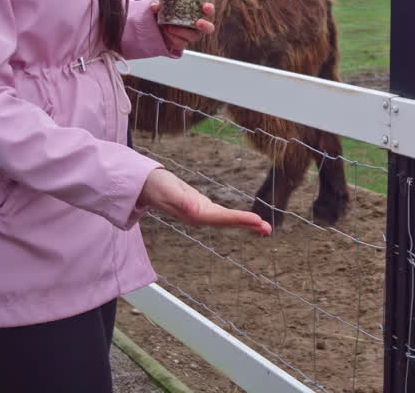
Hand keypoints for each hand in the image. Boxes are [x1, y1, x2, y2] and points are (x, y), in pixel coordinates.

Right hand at [138, 168, 271, 235]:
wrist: (145, 186)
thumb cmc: (156, 186)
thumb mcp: (167, 190)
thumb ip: (179, 200)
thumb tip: (192, 208)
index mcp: (194, 214)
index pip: (221, 218)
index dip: (239, 219)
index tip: (257, 220)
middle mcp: (200, 217)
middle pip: (228, 223)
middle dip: (248, 225)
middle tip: (269, 229)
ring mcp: (201, 214)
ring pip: (228, 221)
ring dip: (246, 224)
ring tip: (264, 228)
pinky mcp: (202, 208)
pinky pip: (224, 215)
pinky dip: (237, 218)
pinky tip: (246, 220)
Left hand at [150, 1, 214, 51]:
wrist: (155, 24)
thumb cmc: (164, 10)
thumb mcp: (161, 3)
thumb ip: (159, 3)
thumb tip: (155, 7)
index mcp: (196, 12)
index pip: (208, 10)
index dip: (209, 9)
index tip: (205, 6)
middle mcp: (197, 24)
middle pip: (209, 28)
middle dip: (205, 26)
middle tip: (198, 23)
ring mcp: (191, 35)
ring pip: (194, 36)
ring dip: (182, 32)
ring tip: (169, 27)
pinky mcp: (182, 43)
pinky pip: (181, 43)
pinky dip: (173, 38)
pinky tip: (166, 32)